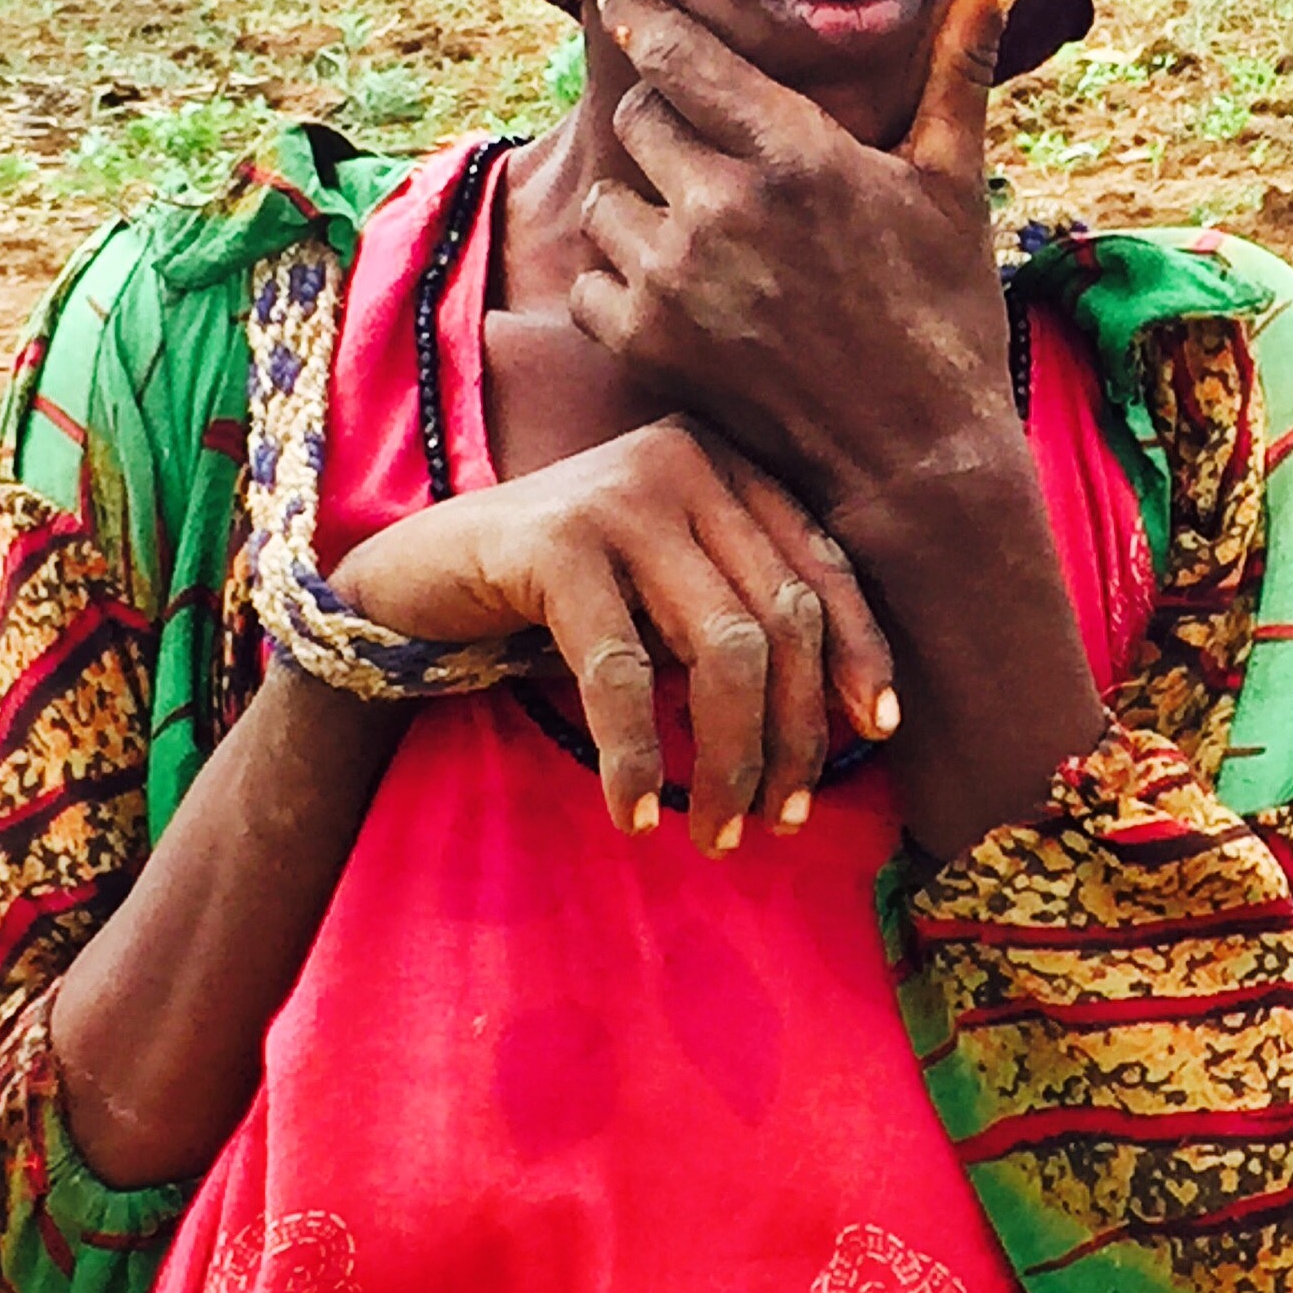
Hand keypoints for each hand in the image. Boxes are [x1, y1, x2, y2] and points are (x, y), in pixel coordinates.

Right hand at [332, 420, 894, 854]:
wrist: (417, 573)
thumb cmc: (561, 594)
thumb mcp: (664, 587)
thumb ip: (739, 613)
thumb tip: (842, 722)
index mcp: (723, 465)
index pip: (820, 561)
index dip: (857, 648)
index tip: (876, 730)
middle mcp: (683, 461)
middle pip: (781, 614)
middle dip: (792, 730)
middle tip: (784, 817)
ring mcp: (620, 495)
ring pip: (723, 646)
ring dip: (729, 757)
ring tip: (717, 832)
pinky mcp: (557, 544)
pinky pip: (623, 671)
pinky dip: (635, 755)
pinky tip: (635, 814)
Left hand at [572, 0, 1027, 523]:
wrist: (917, 457)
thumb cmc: (944, 311)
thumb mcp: (954, 181)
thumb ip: (961, 62)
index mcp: (796, 153)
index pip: (678, 53)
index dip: (641, 16)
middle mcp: (724, 208)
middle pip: (636, 117)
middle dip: (665, 124)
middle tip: (709, 155)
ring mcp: (678, 281)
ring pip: (606, 199)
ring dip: (640, 206)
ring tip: (702, 232)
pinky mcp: (647, 345)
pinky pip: (591, 280)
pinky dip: (622, 281)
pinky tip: (681, 293)